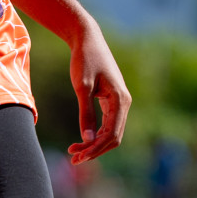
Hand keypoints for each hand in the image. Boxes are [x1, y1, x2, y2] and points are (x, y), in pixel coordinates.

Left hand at [66, 21, 129, 164]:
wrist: (87, 39)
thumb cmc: (85, 59)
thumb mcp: (82, 87)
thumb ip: (86, 114)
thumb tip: (88, 140)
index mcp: (120, 100)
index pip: (112, 135)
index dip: (96, 149)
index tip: (78, 157)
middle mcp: (124, 103)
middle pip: (113, 138)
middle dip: (94, 150)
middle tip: (73, 158)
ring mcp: (119, 102)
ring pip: (110, 132)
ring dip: (94, 144)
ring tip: (73, 152)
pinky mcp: (112, 100)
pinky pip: (107, 124)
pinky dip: (95, 134)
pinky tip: (81, 140)